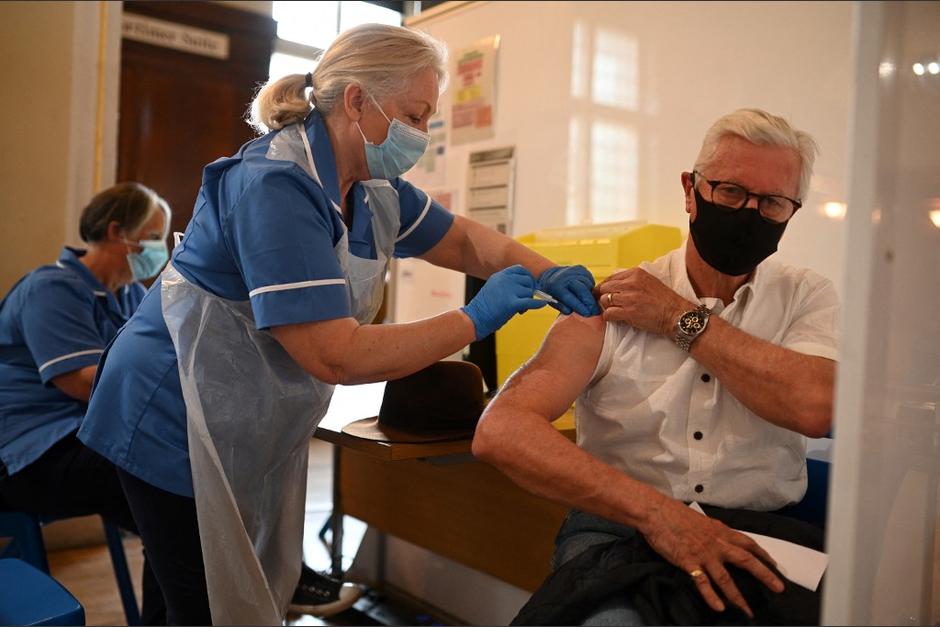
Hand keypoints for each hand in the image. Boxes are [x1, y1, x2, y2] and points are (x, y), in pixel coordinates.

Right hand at [462, 265, 546, 339]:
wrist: (474, 319)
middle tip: (524, 302)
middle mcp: (504, 280)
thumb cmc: (484, 308)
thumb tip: (528, 289)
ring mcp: (508, 291)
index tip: (530, 286)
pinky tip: (543, 304)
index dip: (528, 277)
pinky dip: (539, 304)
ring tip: (520, 310)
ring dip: (528, 301)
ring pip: (529, 293)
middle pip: (528, 281)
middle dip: (529, 291)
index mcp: (500, 276)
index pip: (521, 269)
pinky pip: (531, 302)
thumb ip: (508, 286)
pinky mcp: (511, 304)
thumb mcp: (494, 289)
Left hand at [537, 265, 600, 316]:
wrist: (552, 276)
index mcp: (556, 285)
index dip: (580, 306)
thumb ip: (563, 307)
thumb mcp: (553, 302)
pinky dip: (590, 288)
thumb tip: (572, 312)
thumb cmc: (553, 293)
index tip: (588, 314)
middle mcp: (565, 276)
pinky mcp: (581, 268)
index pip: (570, 298)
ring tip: (592, 305)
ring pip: (588, 285)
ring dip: (591, 296)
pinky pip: (590, 280)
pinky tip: (588, 294)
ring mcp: (574, 270)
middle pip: (582, 290)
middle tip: (595, 312)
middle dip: (590, 302)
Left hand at [596, 268, 690, 336]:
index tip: (604, 294)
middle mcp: (631, 283)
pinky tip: (615, 318)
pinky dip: (609, 317)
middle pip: (604, 288)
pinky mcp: (629, 312)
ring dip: (607, 307)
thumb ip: (631, 280)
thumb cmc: (663, 300)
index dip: (605, 287)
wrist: (676, 314)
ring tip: (615, 311)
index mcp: (636, 273)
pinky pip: (608, 313)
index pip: (610, 278)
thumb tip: (612, 285)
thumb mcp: (648, 281)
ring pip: (604, 300)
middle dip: (603, 297)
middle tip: (609, 304)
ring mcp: (630, 297)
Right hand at [639, 495, 784, 618]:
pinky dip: (711, 596)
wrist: (656, 512)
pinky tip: (719, 607)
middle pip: (746, 560)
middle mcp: (716, 543)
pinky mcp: (689, 562)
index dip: (763, 554)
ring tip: (747, 610)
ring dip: (738, 596)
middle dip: (764, 575)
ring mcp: (703, 554)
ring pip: (726, 578)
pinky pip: (702, 583)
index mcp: (720, 531)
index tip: (774, 564)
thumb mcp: (701, 520)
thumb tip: (721, 537)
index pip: (748, 543)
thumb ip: (714, 531)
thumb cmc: (675, 514)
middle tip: (778, 588)